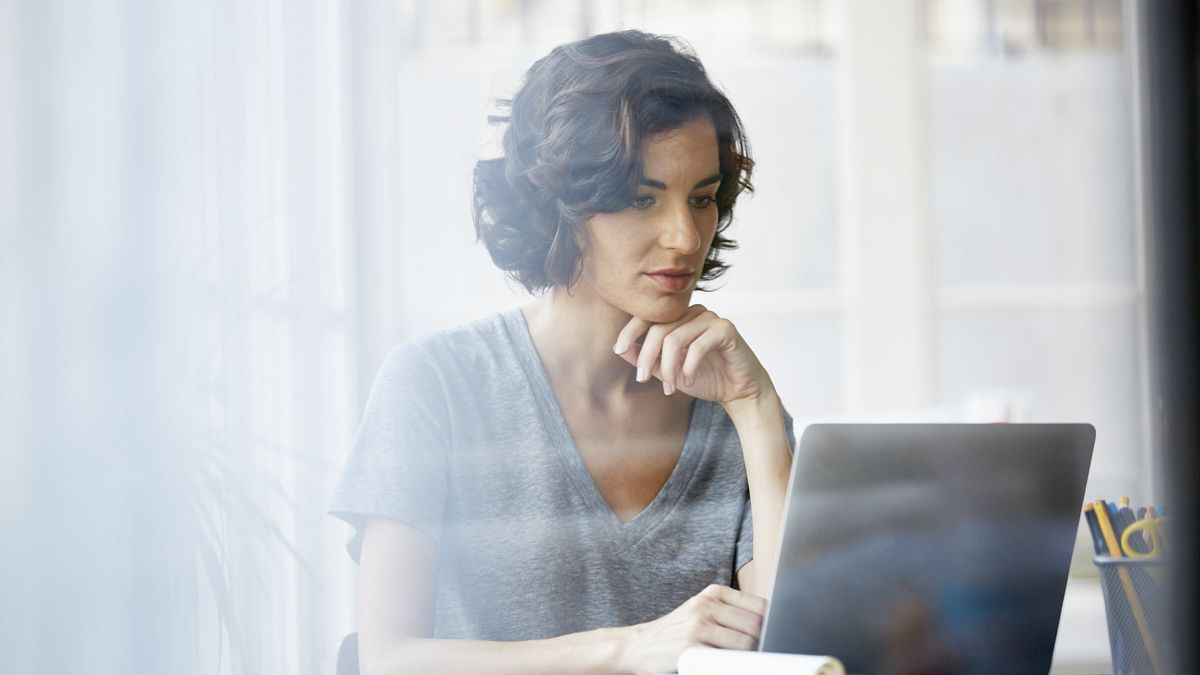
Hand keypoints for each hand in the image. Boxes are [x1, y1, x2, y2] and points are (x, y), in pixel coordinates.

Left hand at [612, 305, 772, 408]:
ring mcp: (710, 318)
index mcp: (678, 318)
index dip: (630, 331)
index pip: (648, 316)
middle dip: (647, 357)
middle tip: (642, 379)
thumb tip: (619, 348)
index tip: (618, 349)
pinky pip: (698, 345)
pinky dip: (688, 367)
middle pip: (658, 329)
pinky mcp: (726, 329)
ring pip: (675, 338)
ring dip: (668, 368)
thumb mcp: (667, 371)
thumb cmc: (704, 378)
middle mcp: (693, 313)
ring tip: (671, 387)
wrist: (739, 392)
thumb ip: (646, 359)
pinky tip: (688, 381)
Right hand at [617, 584, 765, 674]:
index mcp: (713, 593)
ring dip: (749, 657)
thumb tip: (768, 624)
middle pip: (754, 625)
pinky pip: (725, 660)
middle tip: (756, 654)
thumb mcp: (701, 610)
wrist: (638, 645)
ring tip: (741, 661)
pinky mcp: (690, 649)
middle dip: (761, 643)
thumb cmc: (676, 631)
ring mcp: (697, 627)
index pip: (759, 605)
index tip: (769, 636)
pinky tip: (725, 666)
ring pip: (745, 643)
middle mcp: (705, 605)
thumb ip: (730, 612)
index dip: (769, 624)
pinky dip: (733, 666)